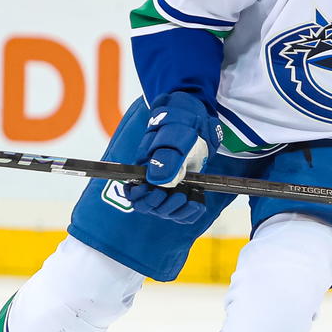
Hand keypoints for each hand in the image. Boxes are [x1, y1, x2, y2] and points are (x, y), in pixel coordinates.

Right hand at [124, 92, 219, 222]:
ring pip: (164, 211)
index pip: (133, 194)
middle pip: (148, 206)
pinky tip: (198, 203)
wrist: (197, 119)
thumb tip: (157, 180)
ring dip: (175, 209)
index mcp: (144, 168)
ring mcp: (168, 186)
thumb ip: (166, 156)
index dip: (142, 198)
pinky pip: (181, 212)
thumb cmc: (182, 123)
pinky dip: (189, 212)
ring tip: (187, 197)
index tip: (158, 192)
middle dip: (161, 204)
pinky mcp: (183, 190)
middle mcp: (153, 180)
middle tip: (178, 194)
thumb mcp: (176, 135)